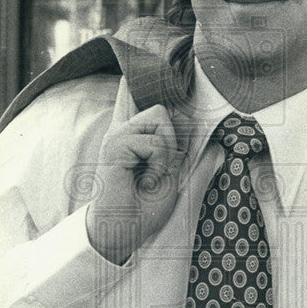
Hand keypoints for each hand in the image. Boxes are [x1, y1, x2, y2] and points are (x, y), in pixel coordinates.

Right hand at [85, 105, 183, 263]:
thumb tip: (191, 125)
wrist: (124, 230)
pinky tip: (145, 182)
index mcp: (131, 137)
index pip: (129, 98)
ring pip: (159, 118)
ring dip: (165, 153)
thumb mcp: (169, 173)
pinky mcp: (115, 145)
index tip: (133, 78)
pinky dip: (159, 165)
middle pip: (159, 110)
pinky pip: (155, 143)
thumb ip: (174, 148)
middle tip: (158, 169)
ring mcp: (116, 137)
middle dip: (170, 139)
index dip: (132, 90)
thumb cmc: (144, 207)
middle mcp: (121, 132)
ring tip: (151, 176)